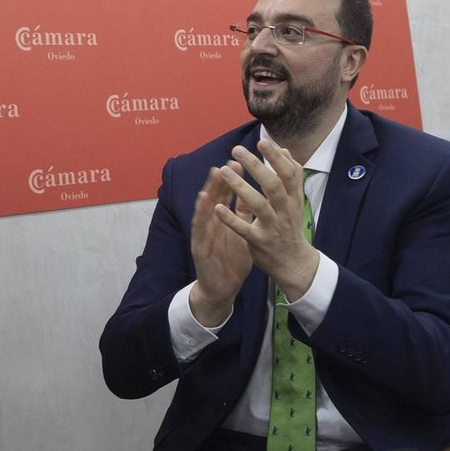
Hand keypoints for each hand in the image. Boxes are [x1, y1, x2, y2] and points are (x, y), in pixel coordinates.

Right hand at [189, 166, 252, 326]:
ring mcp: (204, 235)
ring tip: (214, 174)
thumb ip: (243, 214)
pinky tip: (203, 201)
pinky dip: (201, 214)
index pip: (228, 196)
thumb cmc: (231, 261)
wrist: (221, 289)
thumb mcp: (241, 233)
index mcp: (224, 221)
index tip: (242, 161)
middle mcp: (212, 224)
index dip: (234, 179)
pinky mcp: (199, 248)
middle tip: (228, 161)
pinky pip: (200, 230)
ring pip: (206, 209)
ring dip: (210, 190)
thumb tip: (250, 192)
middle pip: (216, 198)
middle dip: (222, 179)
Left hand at [213, 139, 319, 301]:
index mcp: (293, 199)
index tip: (263, 142)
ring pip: (258, 204)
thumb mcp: (295, 201)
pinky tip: (217, 207)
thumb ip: (290, 177)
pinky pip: (244, 229)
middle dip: (256, 166)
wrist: (294, 262)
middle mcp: (285, 211)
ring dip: (240, 187)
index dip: (276, 158)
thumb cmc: (290, 226)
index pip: (289, 173)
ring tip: (224, 171)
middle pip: (273, 185)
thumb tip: (285, 150)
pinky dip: (230, 219)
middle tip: (237, 150)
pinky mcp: (259, 242)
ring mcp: (272, 227)